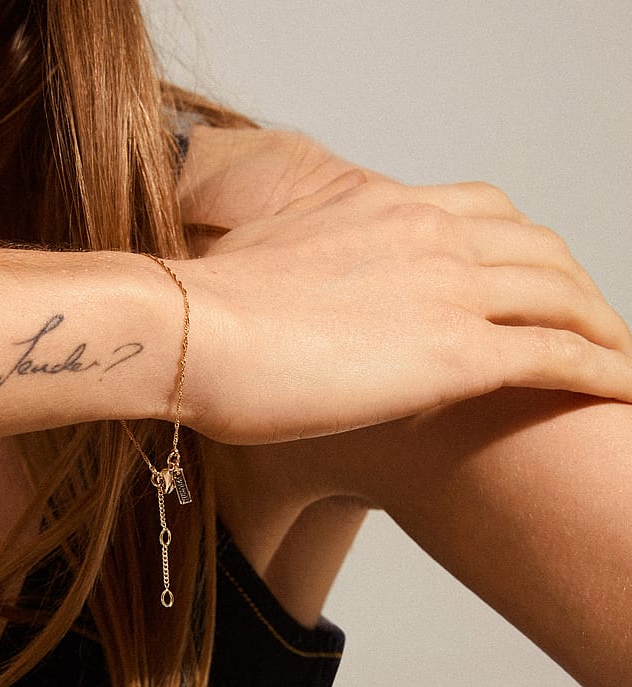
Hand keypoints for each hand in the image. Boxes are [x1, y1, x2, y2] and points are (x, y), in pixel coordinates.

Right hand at [176, 173, 631, 443]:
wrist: (187, 332)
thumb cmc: (203, 311)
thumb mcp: (262, 263)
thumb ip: (304, 265)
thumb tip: (299, 291)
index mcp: (381, 205)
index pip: (486, 214)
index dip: (524, 250)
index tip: (534, 283)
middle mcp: (427, 233)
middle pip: (539, 251)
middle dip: (575, 288)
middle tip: (590, 325)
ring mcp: (446, 289)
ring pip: (561, 298)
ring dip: (603, 330)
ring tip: (622, 361)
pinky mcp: (452, 352)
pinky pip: (556, 356)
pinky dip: (604, 372)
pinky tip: (625, 392)